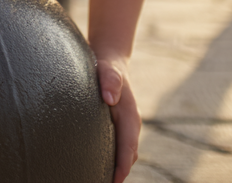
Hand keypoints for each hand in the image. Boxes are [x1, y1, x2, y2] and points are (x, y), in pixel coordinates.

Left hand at [97, 53, 140, 182]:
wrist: (111, 61)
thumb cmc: (107, 67)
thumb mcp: (108, 70)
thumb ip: (110, 81)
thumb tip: (110, 99)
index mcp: (130, 115)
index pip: (128, 147)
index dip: (122, 166)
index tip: (114, 181)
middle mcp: (131, 124)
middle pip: (128, 155)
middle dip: (119, 172)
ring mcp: (126, 127)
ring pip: (124, 153)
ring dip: (117, 167)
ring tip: (102, 180)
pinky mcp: (118, 126)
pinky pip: (118, 147)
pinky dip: (113, 158)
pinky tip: (99, 165)